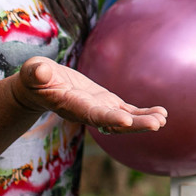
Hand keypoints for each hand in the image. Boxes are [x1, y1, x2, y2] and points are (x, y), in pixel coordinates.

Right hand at [14, 56, 166, 133]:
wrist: (40, 87)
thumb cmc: (35, 77)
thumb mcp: (33, 71)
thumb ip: (35, 73)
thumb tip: (38, 70)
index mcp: (71, 106)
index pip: (92, 114)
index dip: (109, 118)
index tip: (127, 120)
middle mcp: (87, 113)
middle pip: (113, 123)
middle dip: (135, 124)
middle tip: (157, 124)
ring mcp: (98, 110)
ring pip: (124, 119)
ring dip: (143, 120)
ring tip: (162, 119)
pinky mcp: (106, 104)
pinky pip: (127, 111)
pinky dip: (143, 113)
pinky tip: (161, 114)